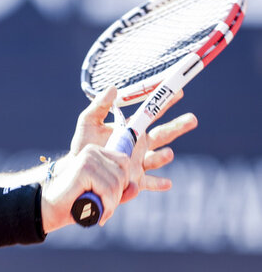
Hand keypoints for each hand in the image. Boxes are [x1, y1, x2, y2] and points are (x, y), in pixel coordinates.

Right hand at [41, 144, 128, 232]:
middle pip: (124, 172)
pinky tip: (97, 213)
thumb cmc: (74, 202)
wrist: (47, 209)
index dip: (122, 184)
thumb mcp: (102, 196)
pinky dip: (106, 206)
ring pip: (117, 183)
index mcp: (97, 152)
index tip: (109, 199)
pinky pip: (108, 189)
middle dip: (117, 195)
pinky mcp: (84, 168)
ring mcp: (88, 158)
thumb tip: (135, 187)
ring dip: (111, 203)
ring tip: (99, 212)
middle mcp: (92, 151)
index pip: (124, 163)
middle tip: (104, 208)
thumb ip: (120, 192)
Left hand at [68, 86, 197, 200]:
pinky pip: (149, 182)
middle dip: (178, 126)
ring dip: (164, 156)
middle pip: (164, 134)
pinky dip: (159, 183)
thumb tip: (113, 88)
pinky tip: (167, 183)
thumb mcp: (88, 122)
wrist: (79, 169)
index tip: (179, 92)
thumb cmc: (84, 144)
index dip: (165, 103)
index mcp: (132, 129)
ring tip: (168, 153)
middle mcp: (140, 145)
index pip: (152, 114)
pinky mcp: (134, 180)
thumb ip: (99, 106)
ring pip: (157, 158)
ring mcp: (139, 163)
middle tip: (192, 118)